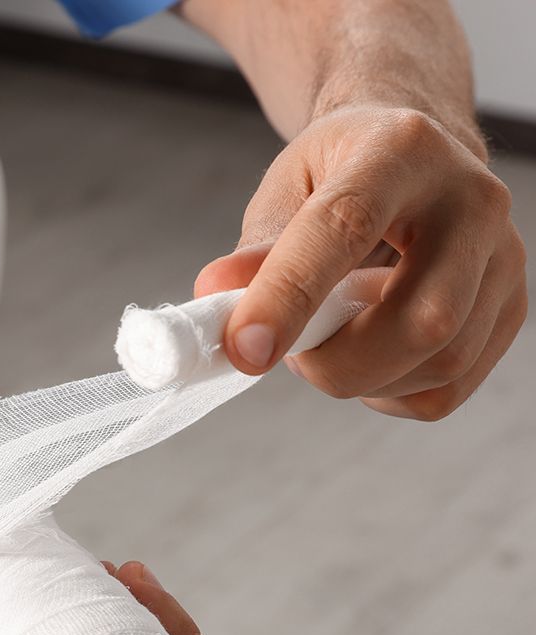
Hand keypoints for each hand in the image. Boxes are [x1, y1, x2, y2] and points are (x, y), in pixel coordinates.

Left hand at [195, 106, 527, 420]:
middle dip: (337, 363)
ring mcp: (504, 258)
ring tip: (328, 343)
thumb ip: (255, 249)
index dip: (290, 297)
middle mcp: (470, 200)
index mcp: (400, 152)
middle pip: (421, 320)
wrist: (411, 161)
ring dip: (361, 379)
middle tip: (292, 350)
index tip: (243, 350)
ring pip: (439, 363)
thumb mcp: (287, 191)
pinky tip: (366, 359)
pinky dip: (389, 394)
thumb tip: (215, 296)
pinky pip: (445, 391)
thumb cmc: (340, 175)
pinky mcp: (510, 308)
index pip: (344, 230)